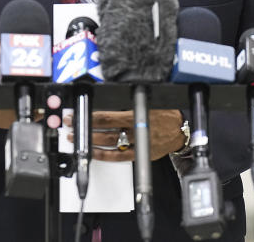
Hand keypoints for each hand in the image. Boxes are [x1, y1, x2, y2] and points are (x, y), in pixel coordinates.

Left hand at [65, 110, 184, 161]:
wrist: (181, 130)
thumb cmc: (165, 113)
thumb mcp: (147, 100)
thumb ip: (128, 100)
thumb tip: (107, 96)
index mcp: (136, 114)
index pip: (108, 117)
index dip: (91, 116)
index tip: (79, 113)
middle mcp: (135, 130)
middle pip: (105, 130)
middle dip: (86, 128)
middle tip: (72, 124)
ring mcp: (137, 144)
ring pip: (110, 144)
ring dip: (92, 142)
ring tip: (78, 139)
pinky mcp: (139, 154)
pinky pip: (119, 157)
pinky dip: (105, 156)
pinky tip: (95, 153)